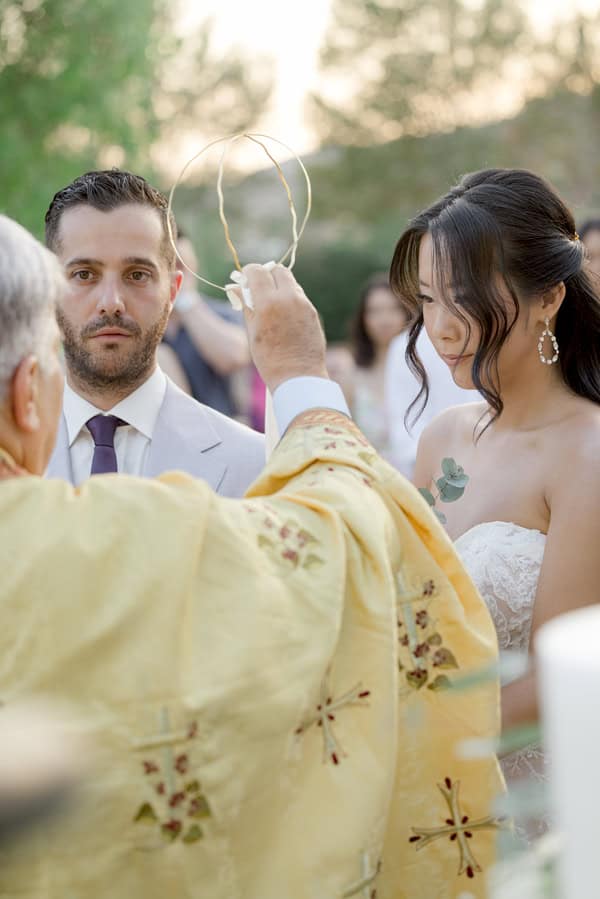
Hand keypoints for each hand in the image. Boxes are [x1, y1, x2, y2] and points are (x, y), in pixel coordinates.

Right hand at [239, 264, 327, 392]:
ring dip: (280, 287)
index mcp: (268, 302)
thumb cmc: (270, 358)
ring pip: (291, 283)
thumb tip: (235, 287)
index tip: (245, 279)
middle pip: (278, 270)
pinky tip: (284, 316)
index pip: (258, 271)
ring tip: (272, 306)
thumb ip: (245, 305)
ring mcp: (304, 304)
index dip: (249, 272)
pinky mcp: (313, 312)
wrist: (298, 376)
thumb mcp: (252, 331)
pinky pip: (300, 297)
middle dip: (268, 275)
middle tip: (260, 289)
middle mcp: (288, 298)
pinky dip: (290, 299)